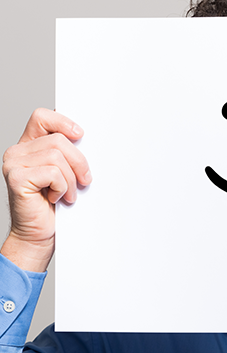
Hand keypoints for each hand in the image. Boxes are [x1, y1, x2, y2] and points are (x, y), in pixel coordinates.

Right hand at [1, 108, 91, 271]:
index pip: (42, 117)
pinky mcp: (16, 178)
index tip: (81, 135)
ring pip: (57, 156)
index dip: (63, 122)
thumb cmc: (53, 205)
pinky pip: (53, 172)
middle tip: (84, 180)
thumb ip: (68, 153)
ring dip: (71, 179)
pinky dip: (62, 187)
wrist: (39, 234)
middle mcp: (17, 152)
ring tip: (68, 193)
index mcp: (29, 146)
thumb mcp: (65, 173)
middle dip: (79, 161)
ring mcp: (13, 164)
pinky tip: (56, 198)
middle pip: (59, 140)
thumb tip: (87, 138)